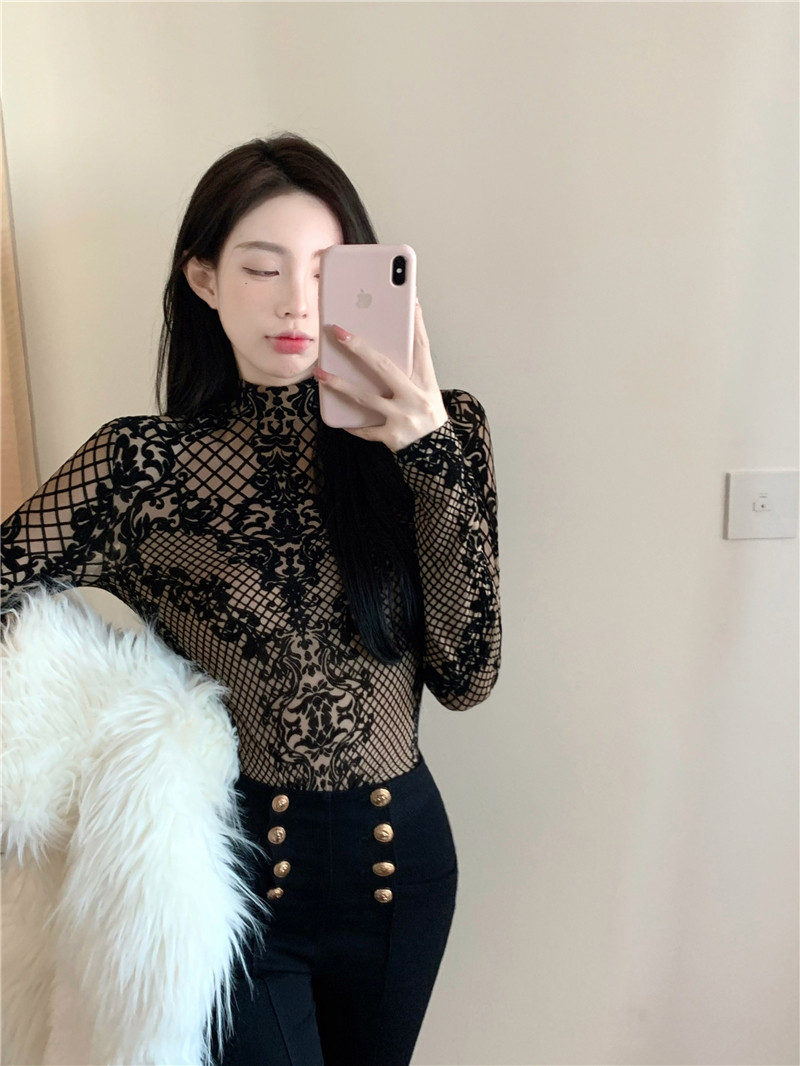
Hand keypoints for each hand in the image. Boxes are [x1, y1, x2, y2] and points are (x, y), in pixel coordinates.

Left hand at [312, 300, 448, 451]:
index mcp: (426, 381)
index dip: (416, 323)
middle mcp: (415, 397)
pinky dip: (351, 424)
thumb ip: (411, 370)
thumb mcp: (426, 390)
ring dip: (339, 384)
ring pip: (365, 397)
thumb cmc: (427, 416)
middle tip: (338, 332)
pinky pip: (365, 429)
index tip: (408, 300)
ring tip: (320, 373)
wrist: (437, 455)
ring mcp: (403, 417)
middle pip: (384, 367)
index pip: (422, 346)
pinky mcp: (392, 436)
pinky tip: (338, 415)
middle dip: (359, 348)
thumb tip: (388, 345)